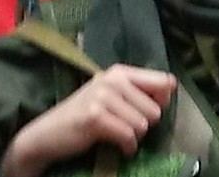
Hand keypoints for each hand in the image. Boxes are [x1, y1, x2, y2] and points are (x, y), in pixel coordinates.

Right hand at [1, 64, 176, 176]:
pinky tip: (118, 146)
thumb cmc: (84, 114)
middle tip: (125, 126)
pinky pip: (128, 136)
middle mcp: (113, 79)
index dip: (162, 101)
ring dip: (134, 136)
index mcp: (120, 71)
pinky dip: (127, 147)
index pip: (164, 81)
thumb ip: (139, 89)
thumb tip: (172, 86)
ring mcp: (103, 97)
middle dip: (144, 124)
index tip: (146, 110)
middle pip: (155, 109)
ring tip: (118, 134)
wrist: (46, 134)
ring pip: (143, 124)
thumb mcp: (112, 94)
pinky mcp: (96, 117)